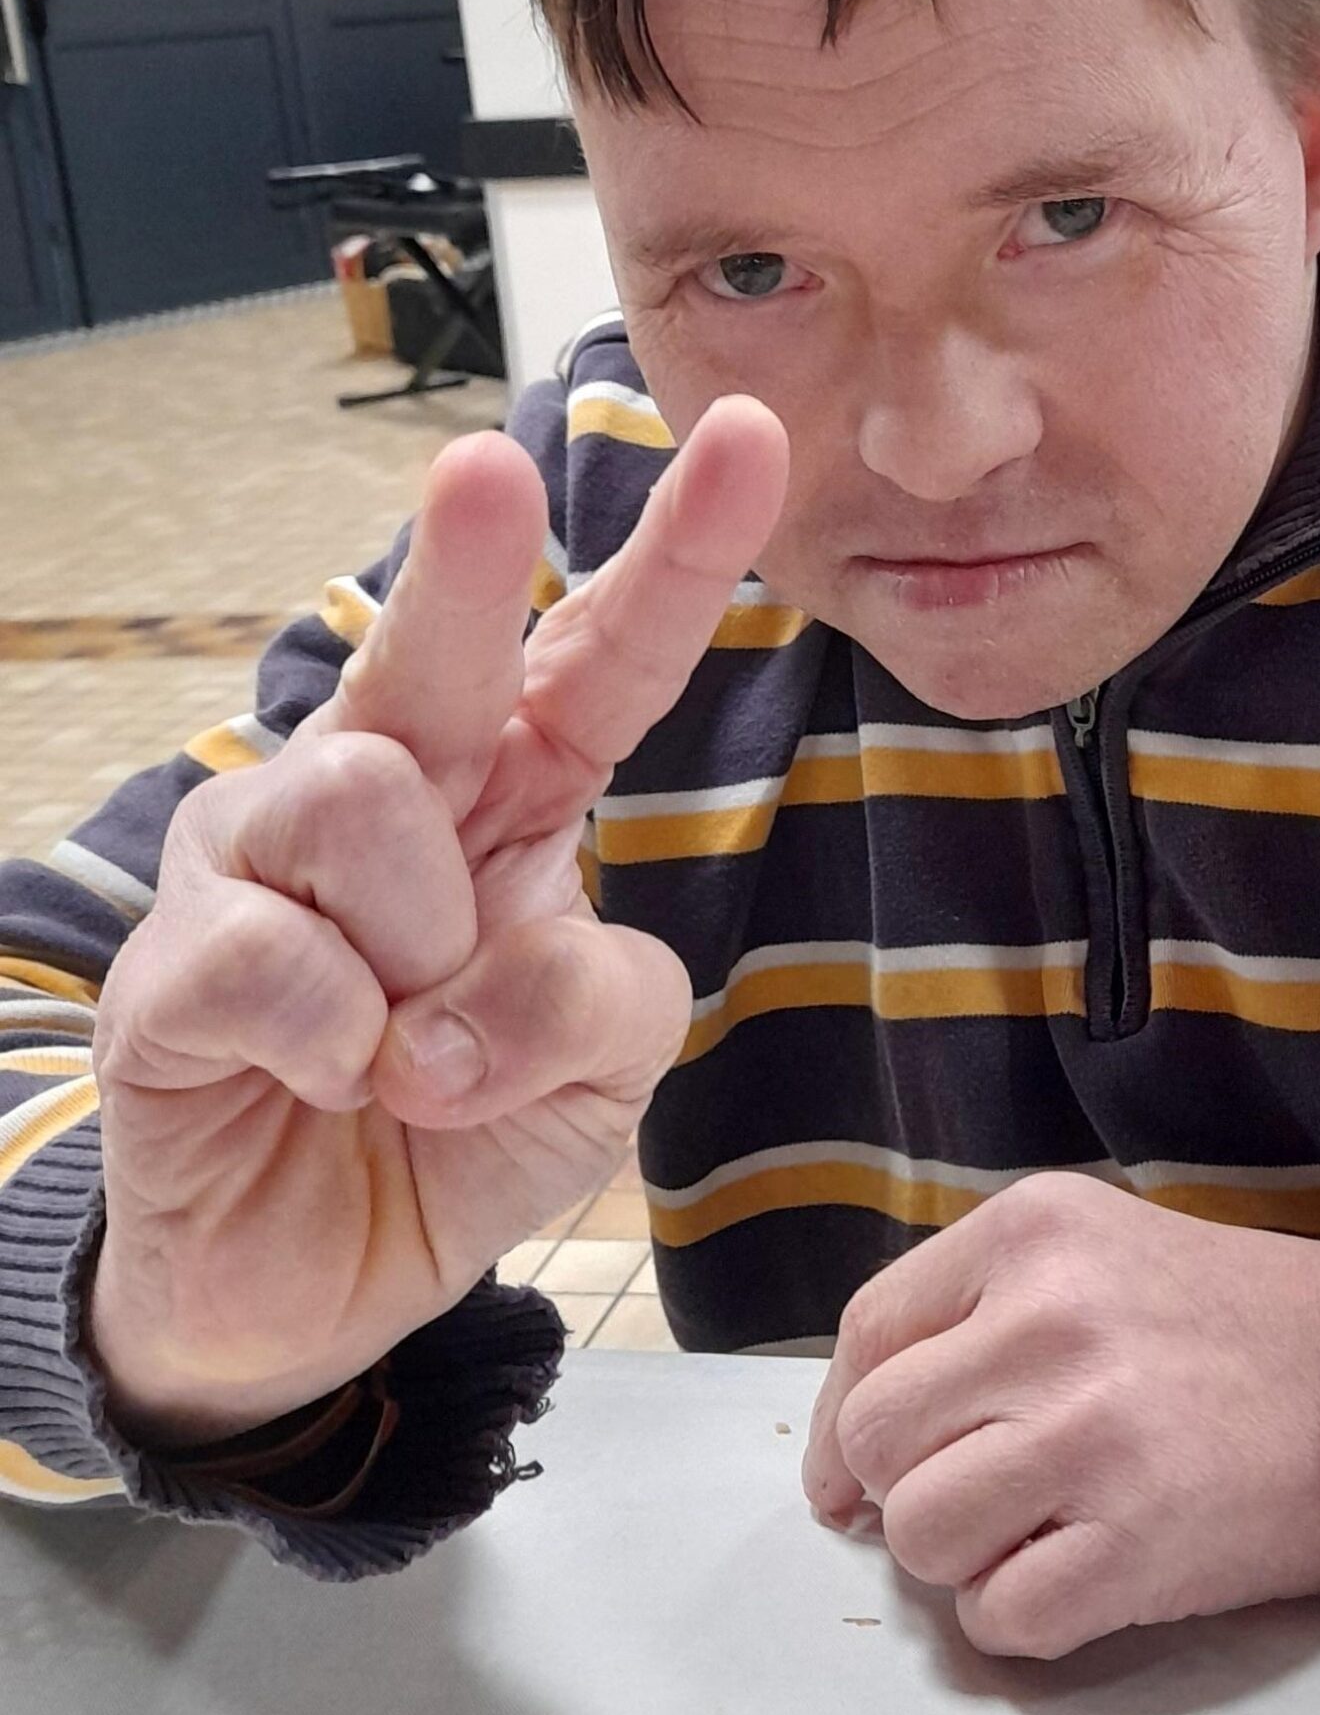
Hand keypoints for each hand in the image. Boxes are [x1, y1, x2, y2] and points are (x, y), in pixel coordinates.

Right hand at [87, 397, 788, 1448]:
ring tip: (401, 1044)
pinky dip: (334, 1037)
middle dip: (467, 552)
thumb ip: (597, 997)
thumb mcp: (603, 1065)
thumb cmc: (469, 1126)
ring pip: (366, 800)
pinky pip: (275, 953)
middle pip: (440, 649)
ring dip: (420, 946)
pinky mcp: (171, 961)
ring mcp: (266, 864)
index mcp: (520, 790)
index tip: (753, 432)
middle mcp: (392, 792)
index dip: (683, 550)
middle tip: (484, 465)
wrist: (321, 1282)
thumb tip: (459, 998)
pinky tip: (325, 1078)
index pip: (609, 655)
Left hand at [800, 1173, 1319, 1658]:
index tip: (849, 1475)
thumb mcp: (1108, 1250)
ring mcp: (1091, 1432)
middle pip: (879, 1440)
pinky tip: (1084, 1576)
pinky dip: (1023, 1620)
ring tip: (1038, 1534)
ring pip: (922, 1537)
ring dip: (963, 1560)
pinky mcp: (1137, 1542)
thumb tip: (865, 1436)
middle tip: (971, 1502)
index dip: (839, 1422)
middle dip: (904, 1492)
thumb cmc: (1251, 1323)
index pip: (868, 1333)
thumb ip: (989, 1310)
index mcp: (1037, 1229)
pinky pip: (1002, 1619)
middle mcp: (1050, 1318)